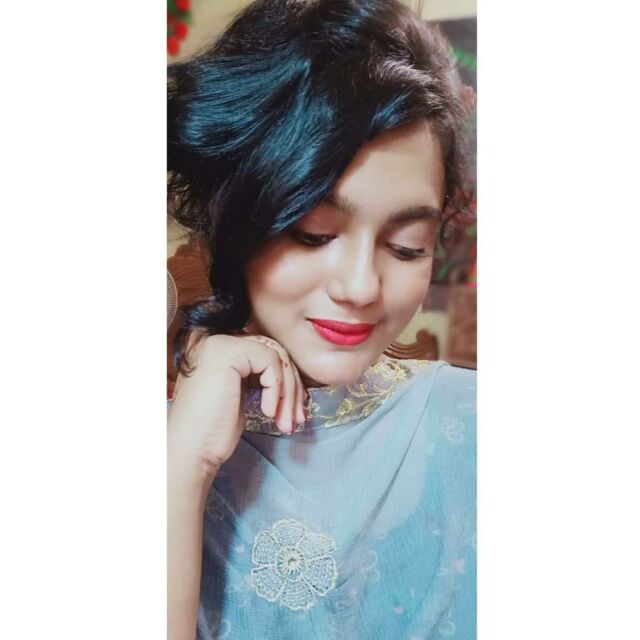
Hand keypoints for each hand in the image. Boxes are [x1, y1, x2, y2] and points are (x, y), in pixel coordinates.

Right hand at [167, 332, 306, 476]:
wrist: (191, 451)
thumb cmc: (213, 431)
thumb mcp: (240, 394)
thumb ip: (257, 374)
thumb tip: (292, 371)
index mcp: (218, 349)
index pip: (265, 350)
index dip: (285, 380)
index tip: (293, 410)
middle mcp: (215, 340)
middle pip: (274, 351)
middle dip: (292, 387)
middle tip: (297, 418)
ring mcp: (219, 343)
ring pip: (276, 356)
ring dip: (289, 392)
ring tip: (286, 422)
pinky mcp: (226, 352)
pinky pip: (270, 362)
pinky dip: (276, 389)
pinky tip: (266, 412)